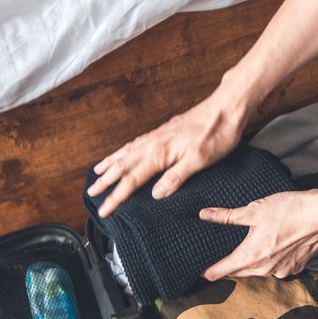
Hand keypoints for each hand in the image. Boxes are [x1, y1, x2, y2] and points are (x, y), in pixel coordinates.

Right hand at [87, 88, 251, 216]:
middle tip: (91, 194)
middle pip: (122, 166)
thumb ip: (176, 176)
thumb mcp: (200, 159)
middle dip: (105, 182)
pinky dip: (123, 152)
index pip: (131, 180)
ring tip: (97, 174)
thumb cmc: (217, 132)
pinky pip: (135, 144)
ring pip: (126, 154)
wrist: (226, 108)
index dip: (116, 197)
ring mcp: (156, 137)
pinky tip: (122, 153)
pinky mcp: (163, 133)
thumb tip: (155, 194)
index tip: (104, 210)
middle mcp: (153, 144)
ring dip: (110, 165)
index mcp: (159, 153)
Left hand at [200, 189, 317, 279]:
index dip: (209, 271)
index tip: (200, 272)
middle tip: (220, 260)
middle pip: (239, 272)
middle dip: (229, 267)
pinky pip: (276, 268)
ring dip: (251, 263)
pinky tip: (273, 247)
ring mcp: (281, 271)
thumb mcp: (254, 210)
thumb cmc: (289, 210)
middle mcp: (265, 269)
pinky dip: (271, 261)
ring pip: (258, 270)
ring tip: (248, 250)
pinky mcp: (295, 268)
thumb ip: (227, 216)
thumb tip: (205, 215)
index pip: (222, 271)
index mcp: (250, 256)